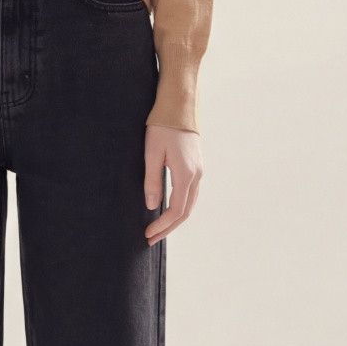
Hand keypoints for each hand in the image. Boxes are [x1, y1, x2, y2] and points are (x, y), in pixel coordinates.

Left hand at [144, 124, 202, 242]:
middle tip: (150, 238)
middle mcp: (196, 176)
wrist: (179, 107)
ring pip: (189, 205)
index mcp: (186, 174)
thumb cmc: (162, 127)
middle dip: (168, 228)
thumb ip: (152, 181)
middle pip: (185, 212)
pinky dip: (180, 208)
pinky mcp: (197, 167)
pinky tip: (168, 211)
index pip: (175, 210)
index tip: (147, 233)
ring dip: (174, 220)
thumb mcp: (152, 153)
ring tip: (158, 229)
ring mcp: (199, 172)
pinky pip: (191, 195)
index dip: (162, 225)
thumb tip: (152, 207)